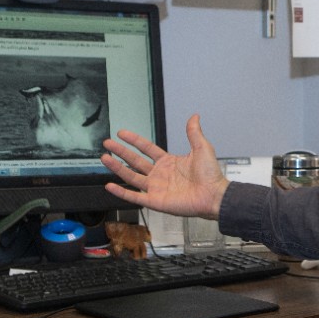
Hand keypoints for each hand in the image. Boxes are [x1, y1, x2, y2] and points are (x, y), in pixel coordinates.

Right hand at [100, 114, 229, 218]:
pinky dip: (121, 192)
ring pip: (131, 176)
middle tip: (107, 143)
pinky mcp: (155, 201)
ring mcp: (155, 188)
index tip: (121, 133)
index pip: (146, 148)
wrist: (213, 194)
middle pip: (135, 161)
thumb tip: (194, 116)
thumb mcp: (201, 148)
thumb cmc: (210, 174)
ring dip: (117, 168)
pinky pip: (134, 196)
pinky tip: (109, 185)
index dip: (134, 140)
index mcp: (168, 162)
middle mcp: (159, 174)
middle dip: (120, 152)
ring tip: (104, 158)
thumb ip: (193, 133)